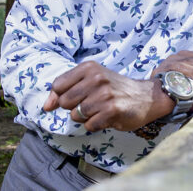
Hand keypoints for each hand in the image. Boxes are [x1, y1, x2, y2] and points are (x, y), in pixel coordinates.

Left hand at [43, 61, 173, 131]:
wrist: (146, 96)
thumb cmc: (114, 89)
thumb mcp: (92, 80)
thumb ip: (66, 90)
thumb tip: (46, 106)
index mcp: (89, 67)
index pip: (58, 85)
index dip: (60, 96)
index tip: (73, 98)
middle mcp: (96, 78)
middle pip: (64, 102)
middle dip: (74, 108)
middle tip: (92, 103)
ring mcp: (104, 94)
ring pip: (76, 115)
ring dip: (86, 117)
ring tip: (101, 109)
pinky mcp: (112, 110)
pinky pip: (89, 125)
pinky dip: (96, 125)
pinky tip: (107, 117)